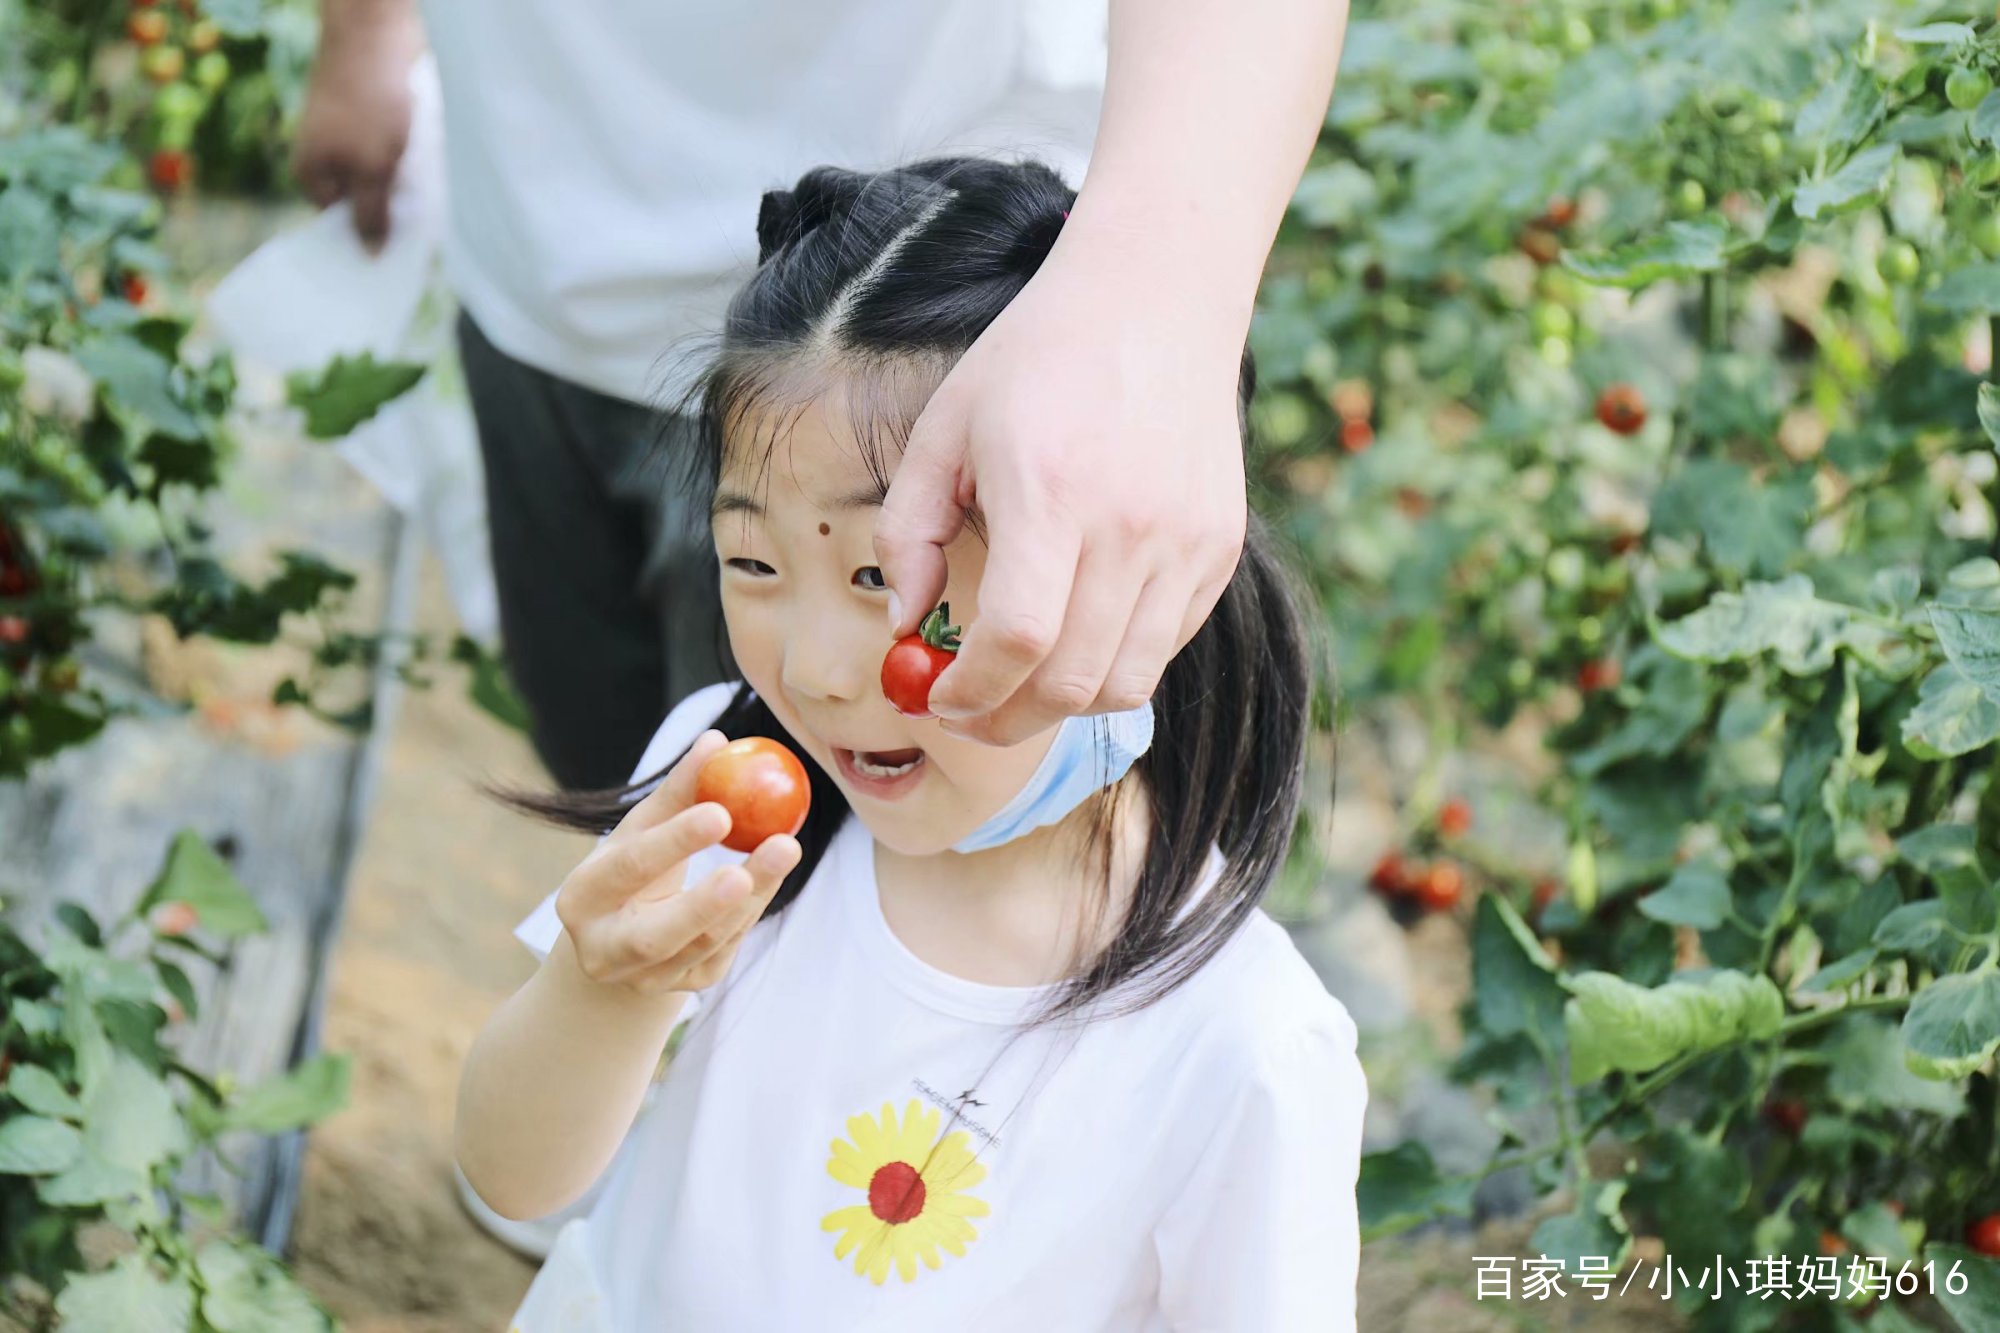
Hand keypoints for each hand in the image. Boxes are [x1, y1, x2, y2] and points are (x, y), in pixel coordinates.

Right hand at [291, 0, 422, 250]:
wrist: (377, 31)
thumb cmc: (369, 102)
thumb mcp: (372, 168)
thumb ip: (370, 212)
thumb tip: (369, 255)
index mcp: (311, 171)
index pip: (338, 222)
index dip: (366, 238)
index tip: (397, 258)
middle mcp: (324, 153)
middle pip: (359, 198)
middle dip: (388, 213)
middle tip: (421, 236)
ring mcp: (347, 133)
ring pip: (379, 175)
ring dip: (404, 187)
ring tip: (432, 206)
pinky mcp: (372, 115)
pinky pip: (392, 151)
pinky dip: (409, 162)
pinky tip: (433, 172)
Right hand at [555, 730, 800, 997]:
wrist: (620, 938)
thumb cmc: (633, 868)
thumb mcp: (643, 829)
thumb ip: (679, 790)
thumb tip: (718, 739)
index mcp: (581, 899)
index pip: (627, 867)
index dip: (674, 841)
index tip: (721, 811)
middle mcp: (604, 950)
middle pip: (657, 933)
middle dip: (710, 900)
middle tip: (766, 852)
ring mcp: (646, 978)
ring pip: (704, 944)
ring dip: (751, 896)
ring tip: (784, 847)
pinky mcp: (686, 987)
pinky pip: (725, 950)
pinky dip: (751, 910)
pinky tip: (769, 875)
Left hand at [874, 232, 1248, 746]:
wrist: (1156, 301)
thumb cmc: (1036, 362)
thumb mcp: (944, 431)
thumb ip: (906, 532)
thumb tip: (906, 624)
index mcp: (1051, 492)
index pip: (1017, 640)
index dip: (970, 691)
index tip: (937, 697)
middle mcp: (1131, 527)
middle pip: (1072, 682)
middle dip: (1006, 720)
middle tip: (968, 712)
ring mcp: (1186, 544)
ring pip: (1125, 682)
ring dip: (1062, 704)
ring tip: (1020, 682)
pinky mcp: (1220, 550)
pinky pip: (1165, 646)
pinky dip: (1114, 665)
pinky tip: (1076, 632)